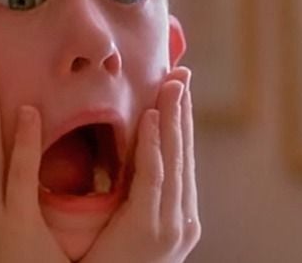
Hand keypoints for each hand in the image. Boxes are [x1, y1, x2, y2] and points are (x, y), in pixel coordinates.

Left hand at [81, 67, 200, 262]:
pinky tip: (152, 118)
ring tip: (171, 83)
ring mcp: (172, 225)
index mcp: (176, 217)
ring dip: (173, 118)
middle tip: (181, 71)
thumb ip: (128, 198)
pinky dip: (155, 146)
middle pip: (184, 153)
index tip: (175, 87)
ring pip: (174, 159)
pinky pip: (153, 178)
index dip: (179, 121)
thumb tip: (117, 163)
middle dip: (183, 110)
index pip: (179, 159)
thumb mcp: (124, 230)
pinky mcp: (151, 229)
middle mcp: (182, 219)